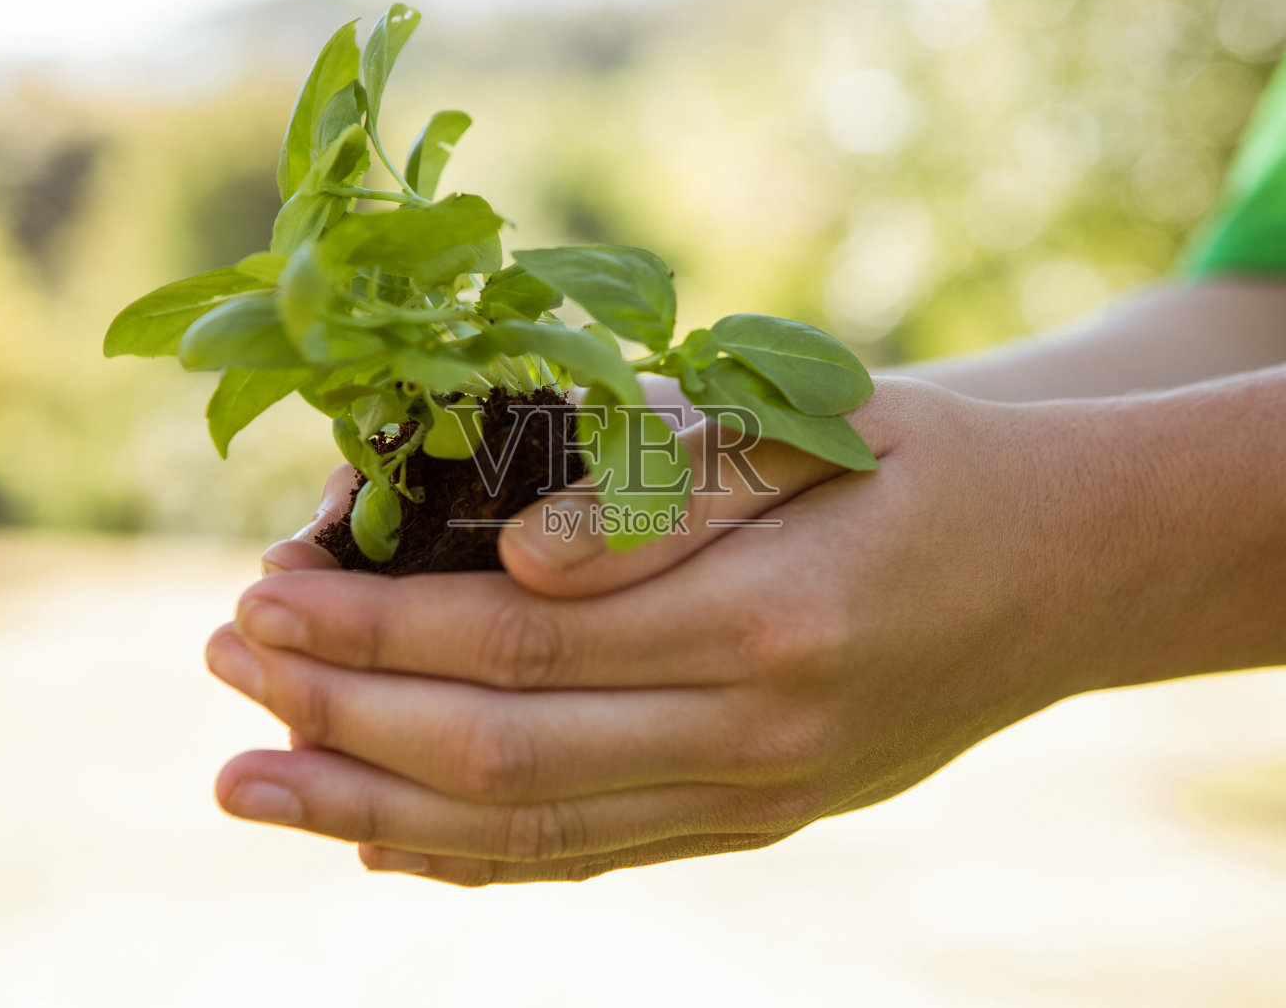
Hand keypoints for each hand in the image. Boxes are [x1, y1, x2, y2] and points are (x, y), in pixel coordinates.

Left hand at [208, 378, 1114, 884]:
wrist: (1063, 567)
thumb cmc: (922, 465)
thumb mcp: (814, 426)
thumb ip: (672, 483)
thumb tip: (523, 555)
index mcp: (770, 617)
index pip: (523, 640)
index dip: (378, 625)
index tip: (263, 594)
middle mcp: (759, 735)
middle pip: (502, 751)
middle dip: (342, 713)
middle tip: (223, 673)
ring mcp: (761, 800)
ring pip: (532, 830)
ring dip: (372, 807)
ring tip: (251, 783)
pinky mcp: (760, 824)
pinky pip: (593, 858)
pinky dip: (474, 859)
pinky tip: (380, 840)